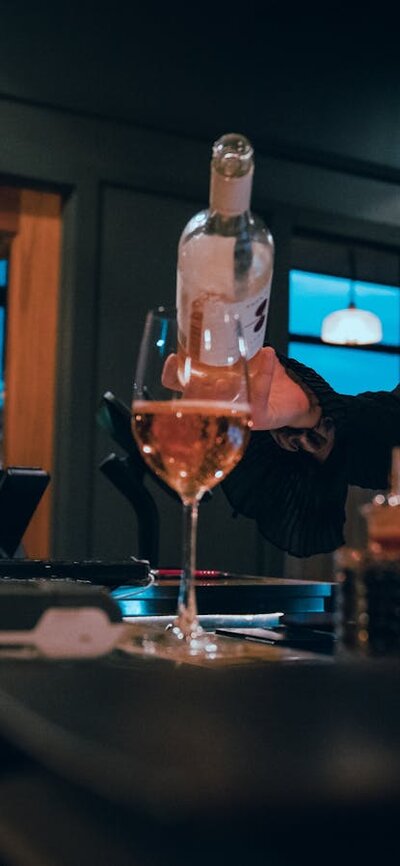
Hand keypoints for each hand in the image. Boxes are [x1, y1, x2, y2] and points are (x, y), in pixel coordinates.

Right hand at [163, 347, 320, 430]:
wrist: (292, 398)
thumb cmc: (261, 377)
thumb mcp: (243, 356)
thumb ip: (233, 341)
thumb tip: (224, 314)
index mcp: (207, 390)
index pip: (179, 386)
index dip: (171, 374)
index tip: (172, 357)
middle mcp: (217, 407)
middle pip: (194, 403)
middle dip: (192, 388)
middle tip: (195, 368)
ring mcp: (236, 415)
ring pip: (224, 407)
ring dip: (223, 387)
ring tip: (225, 372)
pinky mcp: (259, 417)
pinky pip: (259, 397)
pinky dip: (264, 373)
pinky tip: (268, 353)